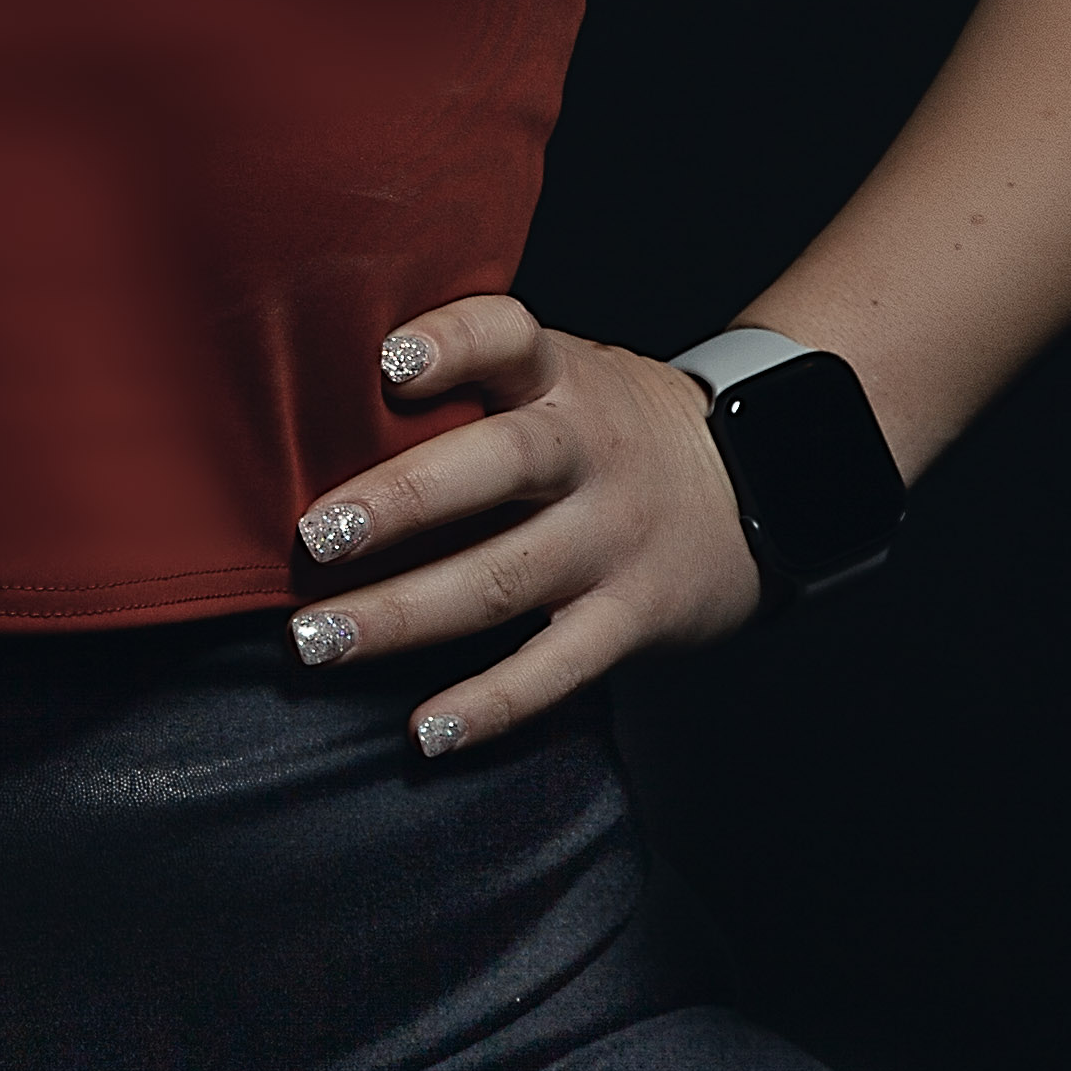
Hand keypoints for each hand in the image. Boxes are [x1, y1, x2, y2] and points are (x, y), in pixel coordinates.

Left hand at [287, 295, 763, 752]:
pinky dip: (491, 705)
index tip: (389, 360)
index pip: (510, 339)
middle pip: (501, 466)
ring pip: (504, 578)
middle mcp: (588, 453)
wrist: (759, 483)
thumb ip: (468, 382)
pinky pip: (557, 668)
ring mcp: (612, 539)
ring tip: (317, 641)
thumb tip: (311, 395)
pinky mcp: (632, 616)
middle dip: (401, 503)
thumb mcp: (559, 375)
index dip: (454, 343)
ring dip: (404, 615)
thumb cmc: (608, 426)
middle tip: (313, 537)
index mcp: (560, 379)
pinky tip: (426, 731)